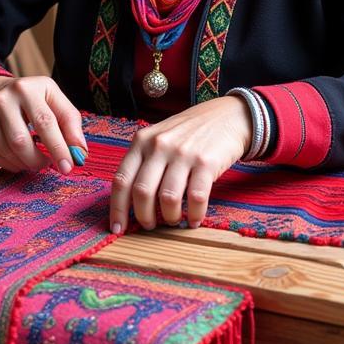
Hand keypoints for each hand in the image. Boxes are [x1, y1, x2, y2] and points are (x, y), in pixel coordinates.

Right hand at [0, 75, 86, 173]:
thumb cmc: (30, 98)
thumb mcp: (53, 98)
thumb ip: (70, 122)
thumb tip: (79, 152)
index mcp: (28, 89)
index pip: (45, 122)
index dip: (58, 147)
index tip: (68, 166)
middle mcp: (4, 99)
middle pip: (22, 141)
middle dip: (38, 161)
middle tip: (48, 165)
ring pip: (9, 152)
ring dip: (26, 163)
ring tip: (35, 159)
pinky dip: (12, 164)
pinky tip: (19, 158)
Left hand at [110, 96, 251, 232]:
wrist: (227, 115)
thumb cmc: (189, 132)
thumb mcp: (159, 137)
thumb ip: (144, 162)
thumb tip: (130, 202)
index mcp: (142, 140)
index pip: (121, 180)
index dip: (117, 209)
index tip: (117, 229)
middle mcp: (159, 145)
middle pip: (141, 192)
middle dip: (144, 217)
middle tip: (150, 226)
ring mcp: (183, 153)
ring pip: (167, 198)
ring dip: (170, 217)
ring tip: (174, 220)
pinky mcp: (206, 162)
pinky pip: (196, 197)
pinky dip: (195, 214)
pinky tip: (195, 219)